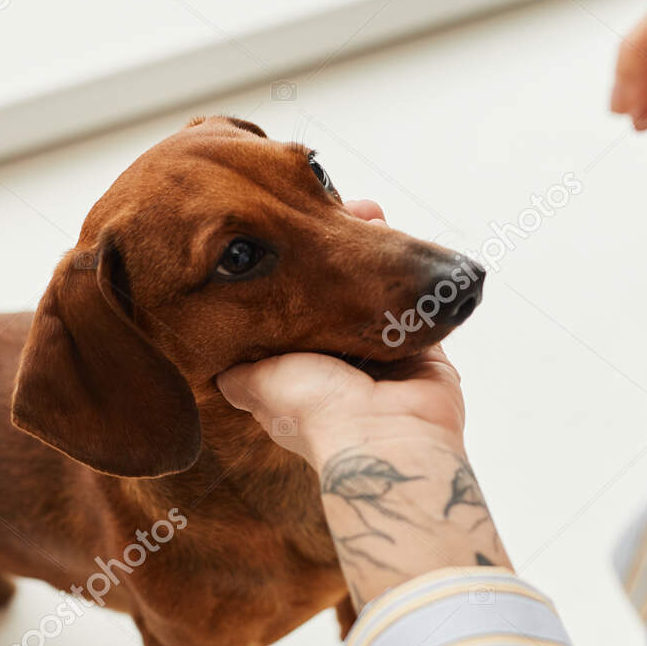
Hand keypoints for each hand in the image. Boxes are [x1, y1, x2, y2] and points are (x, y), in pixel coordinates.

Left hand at [218, 202, 509, 607]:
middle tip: (338, 207)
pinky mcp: (427, 353)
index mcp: (301, 372)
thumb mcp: (257, 383)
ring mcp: (387, 358)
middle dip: (340, 251)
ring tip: (366, 210)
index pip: (296, 309)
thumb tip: (218, 373)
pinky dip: (412, 273)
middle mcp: (342, 365)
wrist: (383, 438)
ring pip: (380, 293)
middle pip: (341, 294)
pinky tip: (400, 235)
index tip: (289, 234)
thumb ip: (243, 372)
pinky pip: (422, 304)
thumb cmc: (316, 410)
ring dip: (375, 252)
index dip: (294, 269)